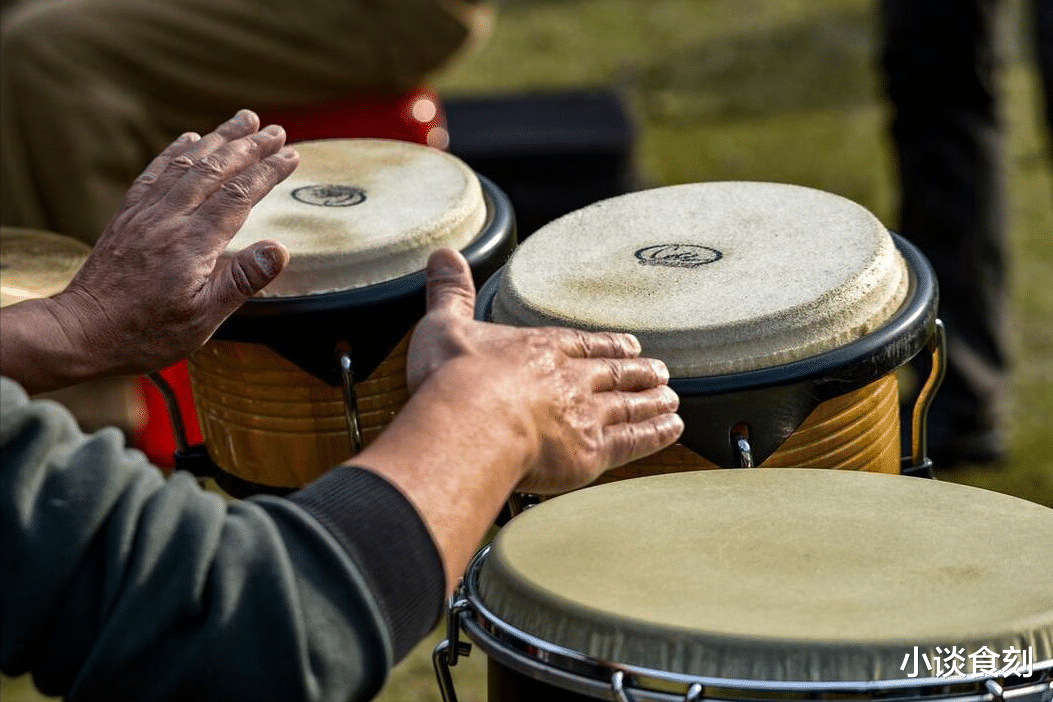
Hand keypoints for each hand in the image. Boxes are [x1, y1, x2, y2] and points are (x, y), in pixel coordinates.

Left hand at [51, 109, 297, 377]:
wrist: (83, 330)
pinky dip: (176, 151)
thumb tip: (280, 249)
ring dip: (218, 138)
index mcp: (192, 245)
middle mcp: (167, 220)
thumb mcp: (204, 319)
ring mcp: (144, 214)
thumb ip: (242, 281)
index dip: (267, 172)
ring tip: (244, 121)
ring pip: (186, 164)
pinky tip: (190, 139)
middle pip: (215, 170)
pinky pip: (155, 173)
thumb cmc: (146, 333)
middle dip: (248, 146)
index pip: (238, 196)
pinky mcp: (127, 216)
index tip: (291, 155)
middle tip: (277, 130)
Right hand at [406, 249, 683, 492]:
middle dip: (637, 371)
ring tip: (671, 398)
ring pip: (629, 405)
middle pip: (612, 372)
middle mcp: (570, 378)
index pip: (582, 343)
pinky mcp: (592, 451)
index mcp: (540, 348)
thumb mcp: (445, 325)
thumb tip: (444, 254)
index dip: (607, 345)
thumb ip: (449, 292)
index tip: (629, 344)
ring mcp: (587, 414)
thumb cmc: (454, 378)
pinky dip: (656, 434)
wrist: (471, 422)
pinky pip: (633, 441)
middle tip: (660, 370)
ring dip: (652, 401)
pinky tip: (672, 430)